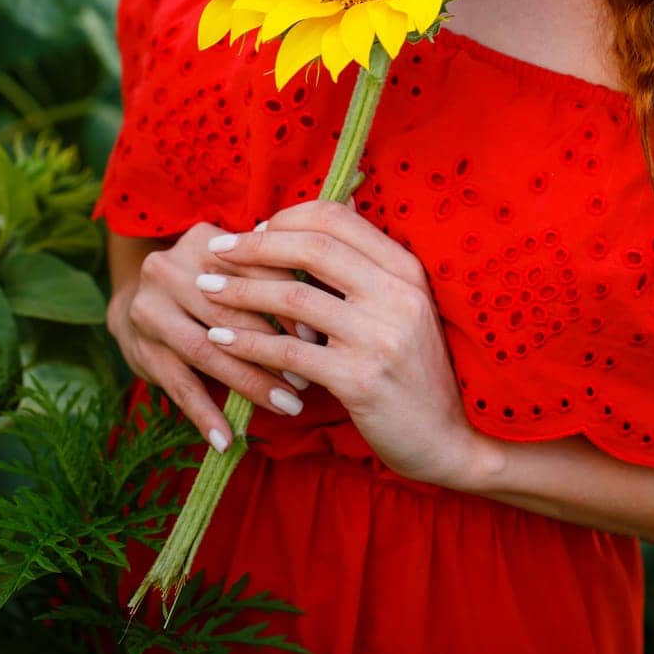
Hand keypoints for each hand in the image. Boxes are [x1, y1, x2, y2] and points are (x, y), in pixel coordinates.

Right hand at [111, 219, 314, 451]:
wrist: (137, 302)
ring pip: (209, 351)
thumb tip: (336, 291)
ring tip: (288, 406)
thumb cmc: (209, 283)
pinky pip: (178, 386)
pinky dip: (205, 415)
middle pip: (231, 312)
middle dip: (273, 347)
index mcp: (204, 240)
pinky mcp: (141, 350)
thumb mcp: (234, 266)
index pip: (253, 268)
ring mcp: (150, 311)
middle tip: (309, 377)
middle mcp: (170, 269)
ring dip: (250, 383)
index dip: (289, 300)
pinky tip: (227, 440)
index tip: (320, 332)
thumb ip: (275, 270)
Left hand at [197, 198, 490, 488]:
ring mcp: (380, 336)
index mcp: (406, 269)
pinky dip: (249, 342)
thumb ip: (367, 267)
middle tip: (214, 251)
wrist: (448, 439)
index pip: (338, 218)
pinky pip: (290, 352)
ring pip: (294, 295)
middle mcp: (397, 294)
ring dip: (241, 290)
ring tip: (206, 289)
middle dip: (254, 245)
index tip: (254, 230)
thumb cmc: (415, 371)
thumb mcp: (404, 307)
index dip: (288, 218)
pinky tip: (222, 338)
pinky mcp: (360, 380)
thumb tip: (328, 213)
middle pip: (313, 247)